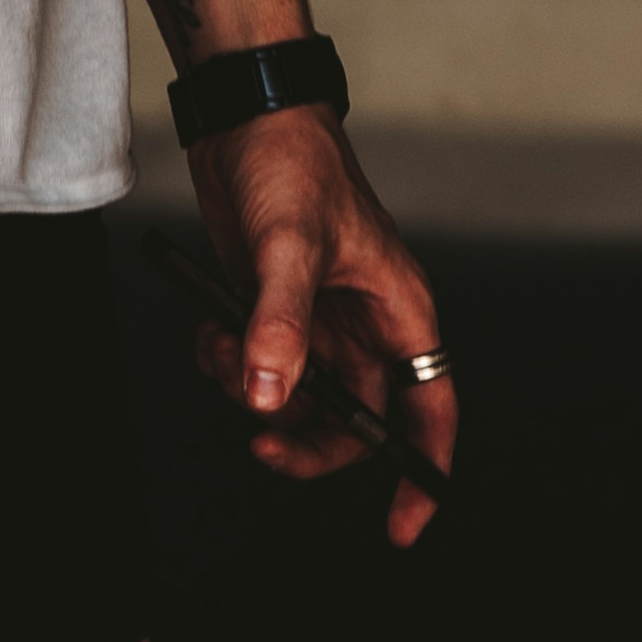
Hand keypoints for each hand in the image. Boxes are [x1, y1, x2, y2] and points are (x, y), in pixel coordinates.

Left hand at [193, 107, 457, 544]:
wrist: (243, 117)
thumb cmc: (291, 161)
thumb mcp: (288, 245)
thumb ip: (282, 324)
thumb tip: (275, 398)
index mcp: (400, 310)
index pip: (431, 410)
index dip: (421, 471)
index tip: (401, 524)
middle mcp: (366, 324)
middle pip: (354, 421)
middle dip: (308, 439)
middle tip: (263, 444)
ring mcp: (319, 320)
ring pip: (297, 399)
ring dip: (254, 391)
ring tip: (224, 348)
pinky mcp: (274, 311)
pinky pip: (258, 370)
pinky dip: (228, 364)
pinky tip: (210, 329)